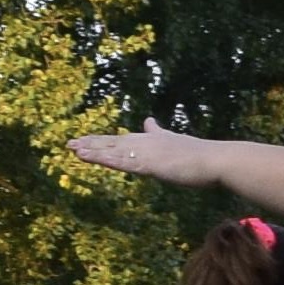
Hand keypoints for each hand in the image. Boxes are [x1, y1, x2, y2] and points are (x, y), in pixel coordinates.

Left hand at [67, 126, 213, 183]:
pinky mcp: (148, 163)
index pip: (121, 140)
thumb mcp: (175, 142)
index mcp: (150, 139)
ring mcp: (145, 152)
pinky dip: (102, 159)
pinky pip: (120, 162)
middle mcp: (144, 142)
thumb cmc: (199, 155)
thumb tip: (149, 121)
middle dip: (91, 143)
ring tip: (72, 149)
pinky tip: (88, 157)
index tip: (85, 140)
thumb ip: (159, 133)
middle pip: (112, 143)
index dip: (102, 141)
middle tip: (69, 144)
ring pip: (112, 151)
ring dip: (92, 150)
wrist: (214, 159)